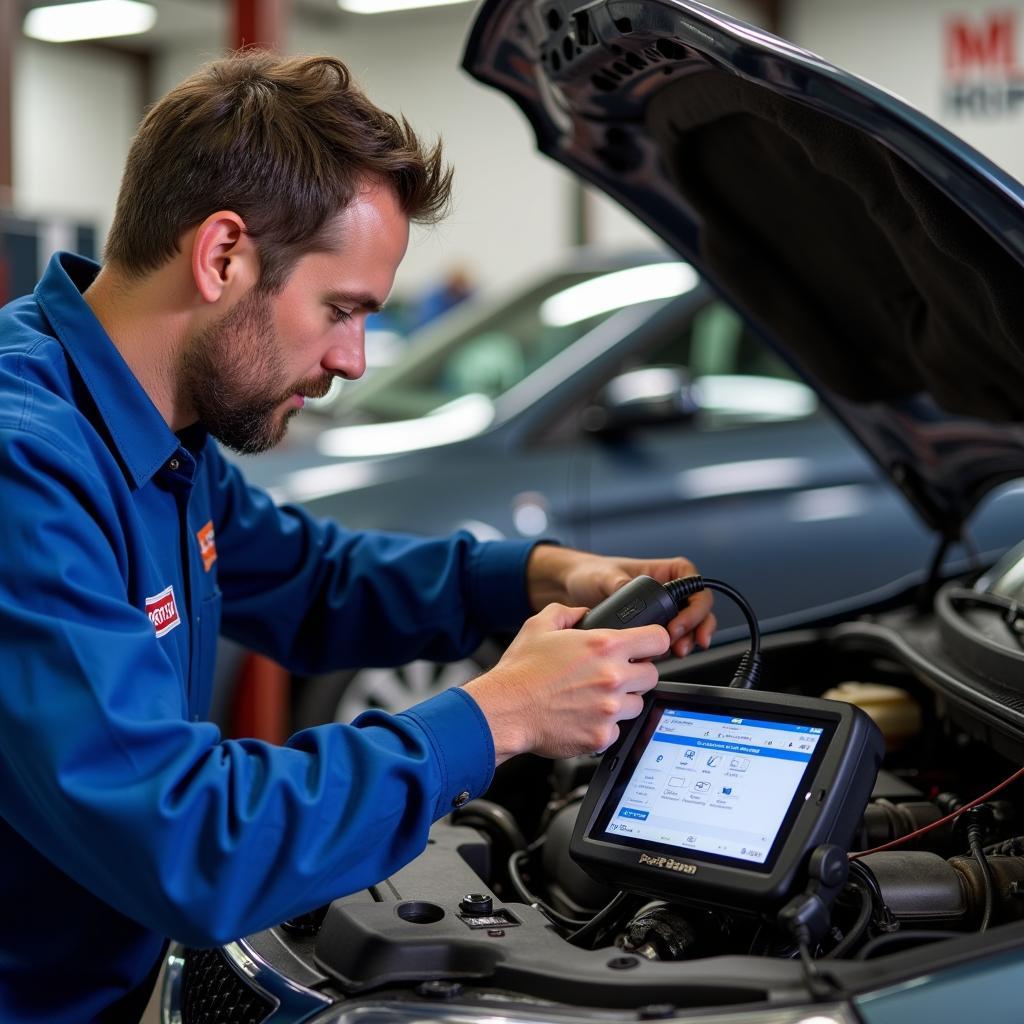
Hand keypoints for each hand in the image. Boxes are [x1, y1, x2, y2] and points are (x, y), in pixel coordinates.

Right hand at [464, 602, 668, 762]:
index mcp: (605, 645)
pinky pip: (617, 730)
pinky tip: (582, 716)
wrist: (504, 710)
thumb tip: (582, 613)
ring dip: (621, 701)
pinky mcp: (602, 736)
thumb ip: (567, 612)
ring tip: (592, 698)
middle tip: (612, 675)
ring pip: (636, 704)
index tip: (646, 648)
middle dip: (636, 674)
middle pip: (652, 675)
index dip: (654, 642)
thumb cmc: (520, 671)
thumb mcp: (539, 625)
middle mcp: (613, 677)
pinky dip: (604, 726)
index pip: (658, 640)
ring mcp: (610, 709)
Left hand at [526, 545, 715, 657]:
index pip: (695, 585)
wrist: (571, 590)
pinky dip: (670, 649)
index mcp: (664, 573)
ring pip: (689, 627)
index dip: (694, 606)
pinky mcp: (651, 629)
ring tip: (676, 653)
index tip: (677, 623)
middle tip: (681, 645)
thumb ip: (616, 583)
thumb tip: (626, 590)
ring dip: (687, 642)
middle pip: (699, 609)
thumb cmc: (590, 573)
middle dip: (696, 629)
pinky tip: (660, 657)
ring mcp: (662, 611)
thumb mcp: (603, 576)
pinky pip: (670, 640)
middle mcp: (667, 592)